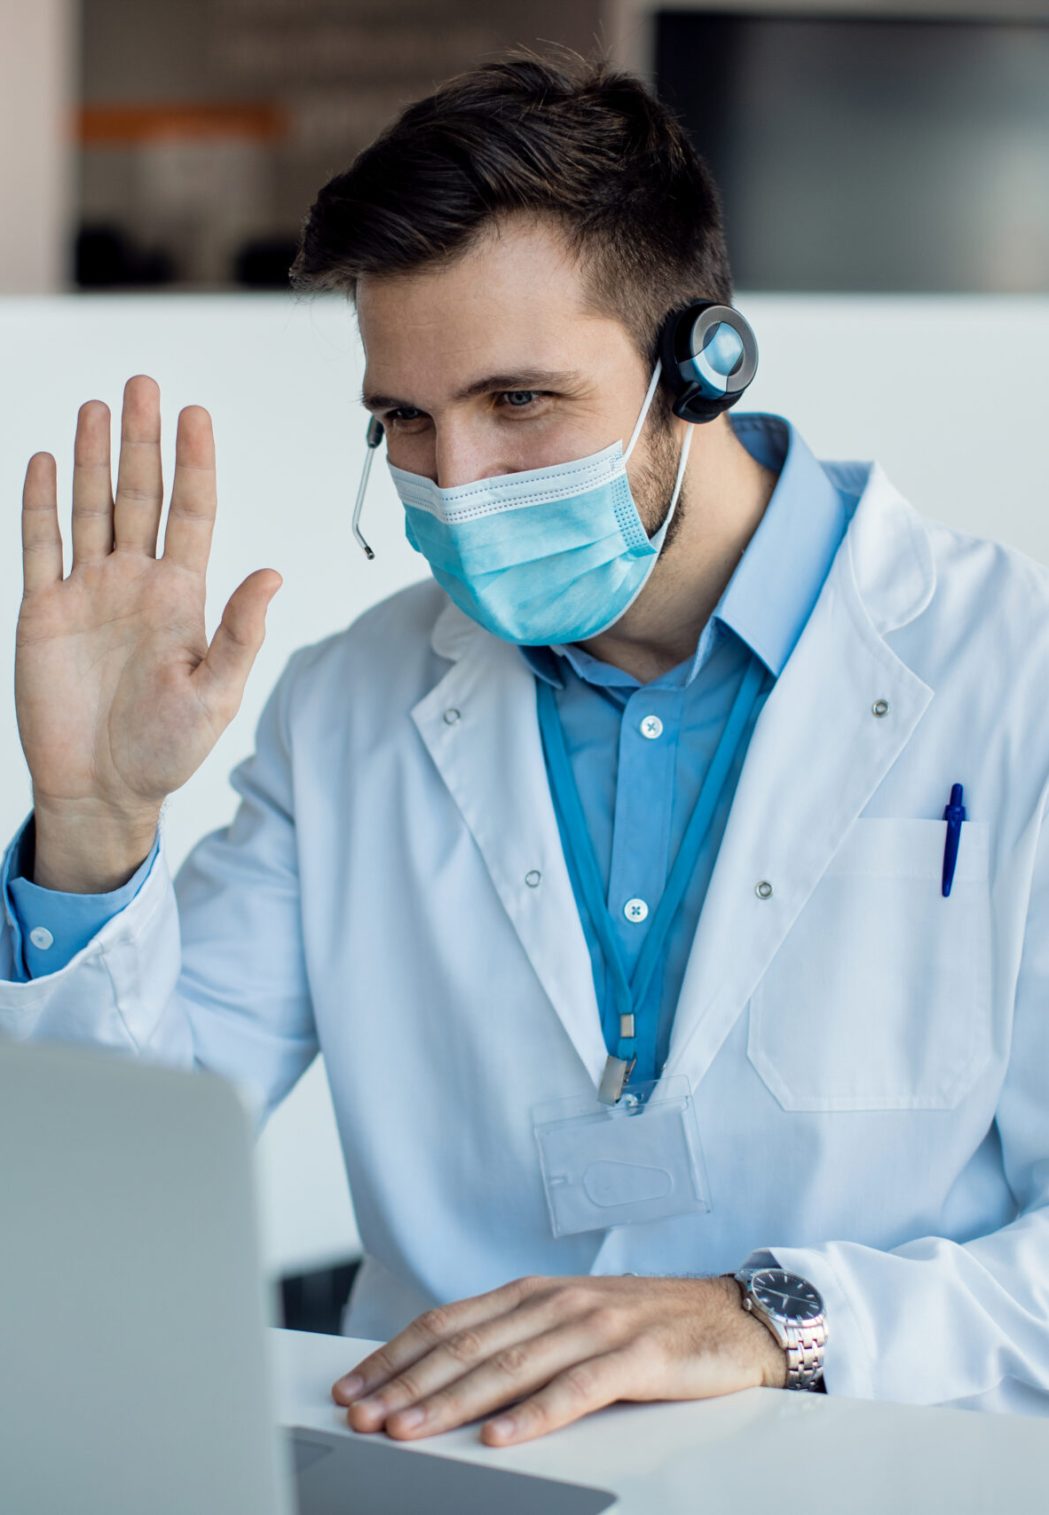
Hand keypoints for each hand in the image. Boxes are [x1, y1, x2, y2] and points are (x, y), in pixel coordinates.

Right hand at [16, 376, 280, 882]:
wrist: (102, 788)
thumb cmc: (166, 748)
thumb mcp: (214, 693)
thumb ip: (240, 632)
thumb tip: (273, 574)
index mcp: (182, 597)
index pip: (191, 513)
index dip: (194, 465)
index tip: (197, 416)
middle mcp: (135, 583)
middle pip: (139, 496)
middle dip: (142, 441)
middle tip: (144, 385)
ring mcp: (88, 592)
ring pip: (90, 508)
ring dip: (94, 458)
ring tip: (99, 406)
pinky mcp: (43, 610)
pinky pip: (40, 546)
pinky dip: (41, 504)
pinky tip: (48, 462)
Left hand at [331, 1273, 785, 1446]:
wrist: (732, 1318)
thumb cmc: (646, 1327)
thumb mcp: (570, 1324)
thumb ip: (515, 1340)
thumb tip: (441, 1375)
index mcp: (533, 1294)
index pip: (449, 1324)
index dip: (396, 1356)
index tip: (354, 1388)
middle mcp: (557, 1302)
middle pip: (468, 1345)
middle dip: (408, 1384)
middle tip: (365, 1415)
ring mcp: (596, 1326)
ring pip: (511, 1365)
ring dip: (453, 1401)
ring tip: (411, 1430)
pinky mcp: (637, 1355)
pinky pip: (577, 1388)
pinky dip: (534, 1414)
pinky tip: (501, 1435)